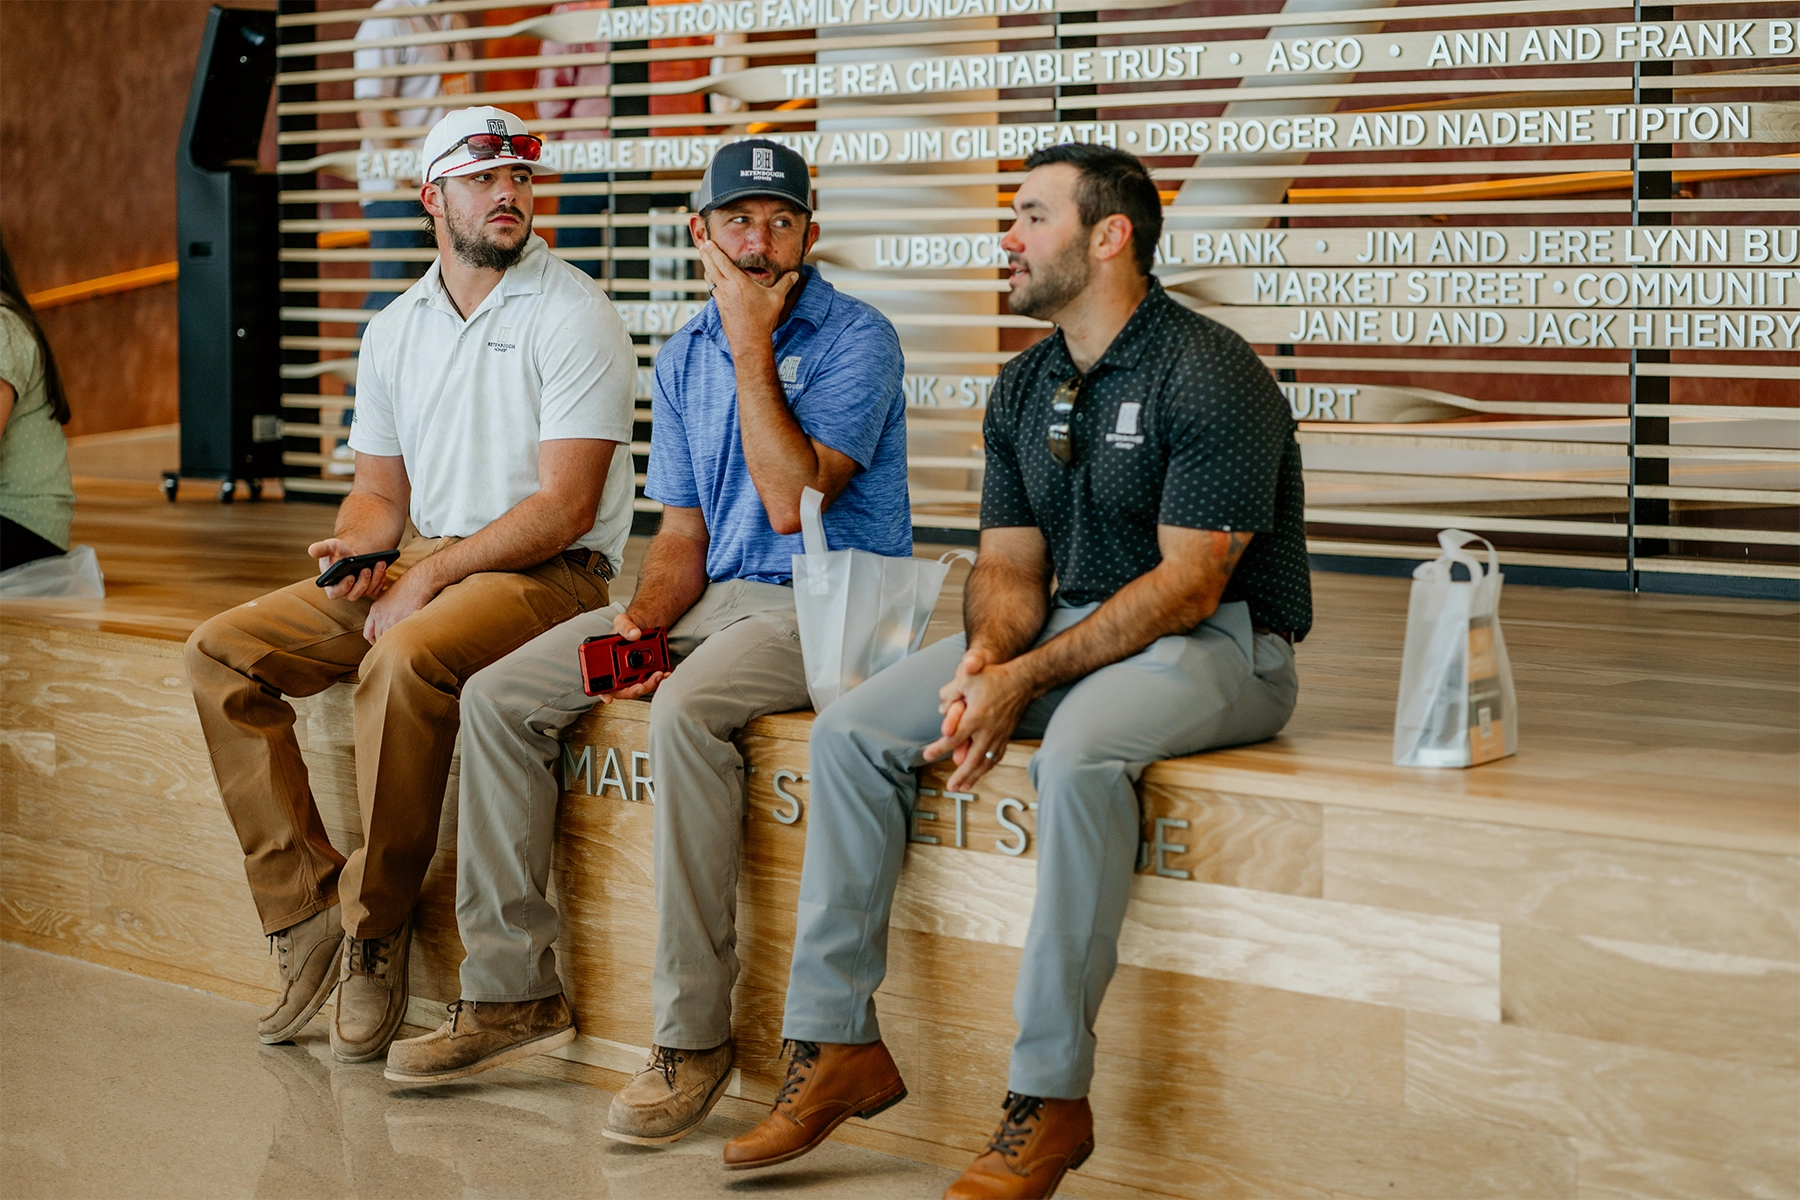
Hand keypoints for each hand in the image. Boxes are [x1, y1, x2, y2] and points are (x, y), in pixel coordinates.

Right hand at [309, 537, 389, 601]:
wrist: (352, 552)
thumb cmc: (338, 551)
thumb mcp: (330, 547)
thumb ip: (321, 549)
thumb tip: (311, 550)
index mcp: (331, 585)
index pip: (336, 593)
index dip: (343, 587)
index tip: (350, 577)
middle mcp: (345, 591)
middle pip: (354, 594)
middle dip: (362, 582)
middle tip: (366, 569)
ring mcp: (358, 591)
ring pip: (367, 591)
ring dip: (375, 579)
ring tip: (379, 563)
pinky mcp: (370, 589)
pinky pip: (377, 589)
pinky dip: (381, 579)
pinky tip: (383, 568)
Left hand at [362, 558, 440, 642]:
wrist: (419, 581)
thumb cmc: (408, 585)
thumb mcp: (389, 597)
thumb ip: (385, 610)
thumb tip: (389, 619)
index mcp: (375, 610)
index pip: (368, 633)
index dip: (374, 640)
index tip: (381, 642)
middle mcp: (380, 617)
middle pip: (378, 639)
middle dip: (385, 644)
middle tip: (393, 646)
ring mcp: (391, 621)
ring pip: (388, 640)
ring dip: (395, 643)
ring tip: (402, 643)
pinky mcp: (403, 623)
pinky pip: (400, 638)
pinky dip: (404, 640)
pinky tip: (410, 639)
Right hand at [593, 609, 666, 701]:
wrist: (643, 623)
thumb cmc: (627, 625)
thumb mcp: (622, 621)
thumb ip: (625, 626)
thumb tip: (634, 634)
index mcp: (606, 662)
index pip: (600, 682)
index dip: (602, 693)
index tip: (609, 698)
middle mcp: (618, 672)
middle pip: (623, 690)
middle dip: (634, 690)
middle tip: (642, 684)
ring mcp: (632, 674)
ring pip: (639, 687)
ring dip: (649, 685)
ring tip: (659, 675)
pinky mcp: (646, 673)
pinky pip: (651, 680)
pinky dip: (658, 678)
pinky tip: (666, 672)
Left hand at [696, 237, 797, 350]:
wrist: (749, 341)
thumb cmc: (762, 320)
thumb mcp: (777, 299)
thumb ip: (785, 284)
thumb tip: (794, 275)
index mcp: (738, 283)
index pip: (721, 261)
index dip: (713, 250)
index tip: (708, 242)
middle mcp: (725, 289)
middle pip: (710, 266)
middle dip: (706, 254)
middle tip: (702, 244)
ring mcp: (720, 298)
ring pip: (709, 278)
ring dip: (707, 267)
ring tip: (706, 259)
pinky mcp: (719, 307)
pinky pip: (712, 289)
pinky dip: (711, 280)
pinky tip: (714, 280)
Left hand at [925, 648, 1032, 790]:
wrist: (1022, 680)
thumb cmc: (995, 678)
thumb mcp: (967, 678)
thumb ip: (950, 692)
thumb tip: (940, 707)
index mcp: (975, 717)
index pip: (953, 738)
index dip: (938, 749)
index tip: (927, 755)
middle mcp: (988, 730)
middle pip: (971, 760)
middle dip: (960, 776)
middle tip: (951, 787)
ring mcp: (998, 735)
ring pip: (985, 762)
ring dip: (974, 776)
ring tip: (965, 787)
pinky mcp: (1006, 735)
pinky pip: (996, 757)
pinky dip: (988, 767)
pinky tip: (982, 772)